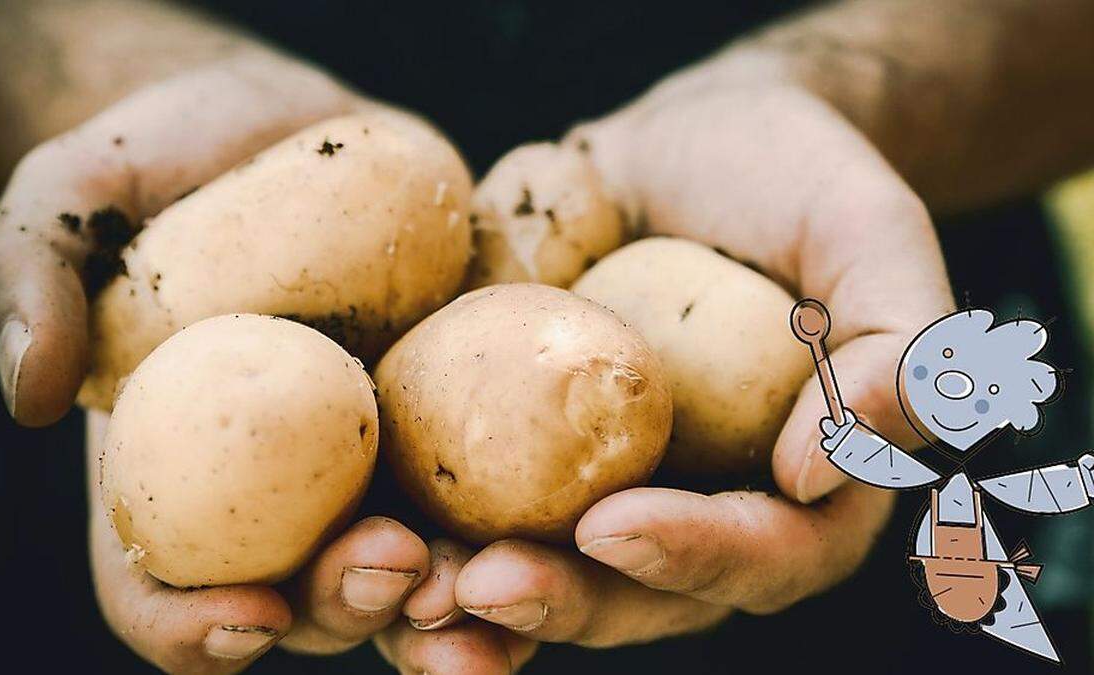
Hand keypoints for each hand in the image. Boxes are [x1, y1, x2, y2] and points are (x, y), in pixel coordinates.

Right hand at [0, 54, 530, 671]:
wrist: (271, 123)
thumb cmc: (155, 166)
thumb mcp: (68, 198)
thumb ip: (26, 278)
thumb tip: (30, 390)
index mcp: (169, 477)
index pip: (161, 590)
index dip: (192, 627)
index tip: (249, 616)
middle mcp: (276, 495)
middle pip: (307, 599)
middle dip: (351, 606)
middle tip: (395, 564)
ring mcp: (373, 461)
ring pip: (415, 567)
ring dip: (457, 596)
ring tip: (494, 572)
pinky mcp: (454, 410)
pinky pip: (495, 480)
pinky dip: (529, 511)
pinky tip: (574, 508)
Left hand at [459, 50, 952, 645]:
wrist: (684, 146)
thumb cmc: (794, 184)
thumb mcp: (869, 235)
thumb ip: (896, 340)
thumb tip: (838, 460)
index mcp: (795, 493)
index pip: (761, 556)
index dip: (695, 557)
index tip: (617, 525)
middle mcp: (690, 512)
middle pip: (636, 599)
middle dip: (563, 602)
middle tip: (488, 584)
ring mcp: (595, 490)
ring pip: (541, 582)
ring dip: (471, 607)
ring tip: (410, 589)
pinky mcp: (513, 453)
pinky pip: (464, 515)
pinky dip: (414, 538)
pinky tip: (361, 539)